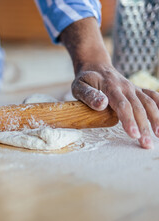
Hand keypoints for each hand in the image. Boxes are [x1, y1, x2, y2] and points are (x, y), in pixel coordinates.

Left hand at [59, 17, 157, 148]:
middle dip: (144, 127)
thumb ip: (88, 95)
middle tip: (146, 144)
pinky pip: (153, 97)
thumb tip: (101, 104)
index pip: (122, 105)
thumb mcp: (79, 86)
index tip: (133, 134)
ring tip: (158, 136)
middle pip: (138, 108)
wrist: (96, 66)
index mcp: (111, 88)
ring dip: (156, 120)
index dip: (129, 120)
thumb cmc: (85, 80)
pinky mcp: (138, 91)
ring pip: (149, 103)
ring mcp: (134, 89)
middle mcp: (126, 88)